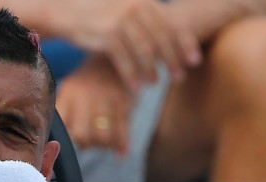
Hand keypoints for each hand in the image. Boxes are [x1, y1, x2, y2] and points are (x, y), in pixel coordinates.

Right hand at [54, 0, 200, 87]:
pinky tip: (137, 87)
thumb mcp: (128, 10)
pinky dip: (132, 76)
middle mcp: (136, 7)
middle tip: (179, 78)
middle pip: (162, 40)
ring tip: (156, 83)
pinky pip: (125, 60)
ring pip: (145, 52)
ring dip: (152, 70)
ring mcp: (121, 20)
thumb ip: (149, 22)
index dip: (186, 44)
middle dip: (173, 61)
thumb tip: (173, 44)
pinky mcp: (107, 34)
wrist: (70, 12)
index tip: (195, 61)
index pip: (173, 25)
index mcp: (145, 1)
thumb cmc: (103, 15)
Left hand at [55, 56, 134, 154]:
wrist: (121, 55)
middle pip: (82, 135)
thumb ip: (65, 111)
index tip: (72, 136)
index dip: (67, 136)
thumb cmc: (94, 80)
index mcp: (70, 91)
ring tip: (105, 141)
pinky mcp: (125, 103)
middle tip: (91, 139)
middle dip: (87, 143)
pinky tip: (121, 153)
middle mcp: (86, 95)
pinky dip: (122, 146)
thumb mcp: (74, 87)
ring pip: (103, 137)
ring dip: (104, 145)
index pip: (63, 125)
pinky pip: (123, 132)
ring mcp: (107, 99)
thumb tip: (55, 142)